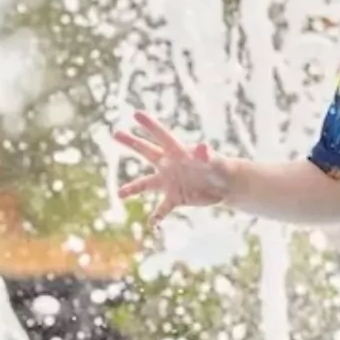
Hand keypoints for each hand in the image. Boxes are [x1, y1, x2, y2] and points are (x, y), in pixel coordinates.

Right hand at [113, 111, 228, 223]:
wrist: (223, 185)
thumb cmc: (219, 168)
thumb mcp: (214, 161)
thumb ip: (206, 154)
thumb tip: (203, 146)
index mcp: (178, 151)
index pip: (161, 136)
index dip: (149, 125)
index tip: (136, 114)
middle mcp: (169, 164)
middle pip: (147, 151)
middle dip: (132, 142)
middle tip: (115, 133)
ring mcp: (169, 181)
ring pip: (146, 184)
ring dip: (133, 189)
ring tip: (120, 193)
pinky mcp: (175, 198)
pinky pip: (162, 209)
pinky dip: (156, 217)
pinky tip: (152, 225)